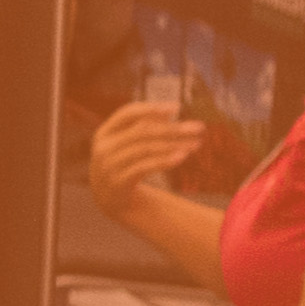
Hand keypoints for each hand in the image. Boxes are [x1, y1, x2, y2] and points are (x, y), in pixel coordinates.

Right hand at [88, 100, 211, 215]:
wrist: (108, 197)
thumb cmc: (123, 164)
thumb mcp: (129, 145)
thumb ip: (144, 127)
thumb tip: (168, 112)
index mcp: (105, 132)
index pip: (127, 113)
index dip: (151, 108)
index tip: (177, 107)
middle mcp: (105, 147)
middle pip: (142, 132)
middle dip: (172, 129)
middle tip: (199, 127)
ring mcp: (110, 165)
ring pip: (146, 149)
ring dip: (174, 145)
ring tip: (196, 144)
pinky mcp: (119, 181)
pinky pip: (145, 167)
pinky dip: (164, 161)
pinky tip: (182, 157)